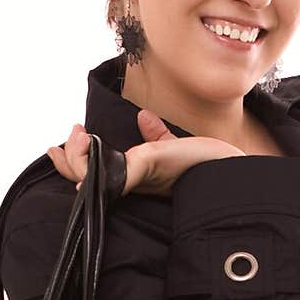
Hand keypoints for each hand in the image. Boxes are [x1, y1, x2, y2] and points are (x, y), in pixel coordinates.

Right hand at [46, 109, 245, 197]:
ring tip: (80, 138)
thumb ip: (156, 135)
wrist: (230, 173)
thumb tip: (142, 117)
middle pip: (84, 179)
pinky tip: (87, 157)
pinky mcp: (146, 173)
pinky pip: (111, 177)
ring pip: (90, 179)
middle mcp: (133, 182)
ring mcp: (137, 180)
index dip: (75, 158)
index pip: (95, 171)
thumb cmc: (206, 164)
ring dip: (76, 157)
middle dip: (69, 158)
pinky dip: (91, 169)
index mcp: (135, 175)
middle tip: (74, 136)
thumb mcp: (173, 147)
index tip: (73, 134)